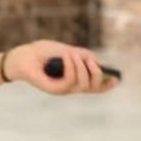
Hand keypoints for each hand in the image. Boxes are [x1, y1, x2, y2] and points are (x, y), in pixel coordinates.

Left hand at [3, 41, 117, 95]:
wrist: (23, 56)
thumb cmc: (43, 52)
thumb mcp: (68, 50)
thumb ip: (83, 56)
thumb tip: (96, 62)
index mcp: (75, 78)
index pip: (95, 87)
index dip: (107, 84)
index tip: (117, 79)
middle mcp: (71, 86)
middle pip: (93, 87)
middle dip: (97, 74)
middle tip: (91, 61)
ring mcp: (62, 89)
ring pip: (83, 85)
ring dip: (81, 67)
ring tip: (73, 54)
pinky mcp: (54, 89)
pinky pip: (69, 82)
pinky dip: (71, 67)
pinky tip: (66, 57)